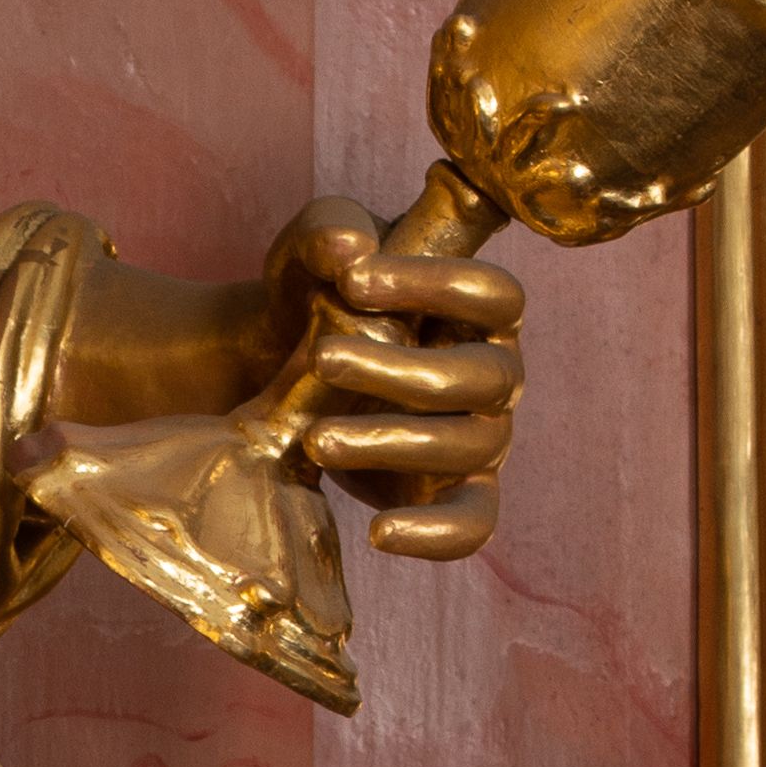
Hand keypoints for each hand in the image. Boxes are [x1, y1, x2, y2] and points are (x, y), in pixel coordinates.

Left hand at [260, 199, 523, 559]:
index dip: (435, 286)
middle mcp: (495, 373)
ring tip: (316, 439)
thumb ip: (326, 230)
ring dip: (389, 443)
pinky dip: (434, 536)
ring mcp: (481, 437)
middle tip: (322, 359)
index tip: (354, 282)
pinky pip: (473, 525)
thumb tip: (351, 251)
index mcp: (479, 311)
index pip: (494, 294)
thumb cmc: (312, 299)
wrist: (270, 370)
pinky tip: (377, 532)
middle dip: (400, 371)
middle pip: (482, 376)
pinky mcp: (452, 494)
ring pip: (467, 446)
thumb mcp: (309, 252)